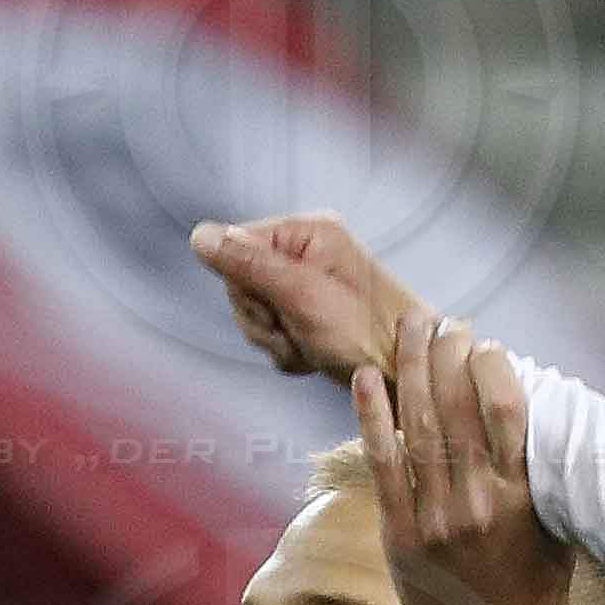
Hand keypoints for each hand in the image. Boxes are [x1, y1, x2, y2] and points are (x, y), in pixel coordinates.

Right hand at [190, 212, 421, 383]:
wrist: (404, 371)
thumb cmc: (366, 332)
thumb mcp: (301, 295)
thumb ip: (249, 264)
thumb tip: (200, 236)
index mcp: (307, 232)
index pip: (235, 247)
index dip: (246, 286)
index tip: (279, 304)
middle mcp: (305, 252)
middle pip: (240, 284)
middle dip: (263, 318)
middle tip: (297, 328)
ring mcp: (305, 284)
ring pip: (252, 314)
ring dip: (275, 339)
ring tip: (310, 343)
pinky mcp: (307, 313)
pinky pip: (271, 333)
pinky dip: (287, 351)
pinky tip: (314, 352)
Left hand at [358, 309, 582, 604]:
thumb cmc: (536, 577)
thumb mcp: (555, 518)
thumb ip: (537, 467)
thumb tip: (528, 406)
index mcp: (521, 494)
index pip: (507, 410)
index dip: (492, 368)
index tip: (487, 344)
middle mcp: (477, 503)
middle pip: (457, 409)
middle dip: (447, 355)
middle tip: (444, 321)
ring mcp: (435, 519)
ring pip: (419, 427)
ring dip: (411, 370)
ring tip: (410, 329)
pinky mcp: (401, 534)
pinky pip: (384, 464)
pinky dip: (372, 418)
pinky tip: (365, 378)